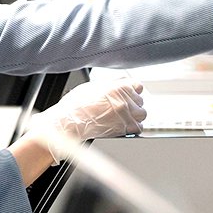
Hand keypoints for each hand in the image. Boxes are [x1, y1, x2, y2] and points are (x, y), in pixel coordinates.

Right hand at [29, 78, 146, 162]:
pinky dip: (133, 128)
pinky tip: (124, 126)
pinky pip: (139, 128)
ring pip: (142, 114)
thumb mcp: (93, 86)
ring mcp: (127, 114)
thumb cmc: (76, 105)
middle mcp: (125, 99)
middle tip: (122, 108)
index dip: (133, 90)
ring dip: (135, 115)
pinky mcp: (125, 128)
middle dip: (132, 104)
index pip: (137, 86)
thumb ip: (111, 84)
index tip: (130, 94)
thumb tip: (120, 83)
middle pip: (140, 100)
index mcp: (118, 87)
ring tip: (124, 117)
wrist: (70, 122)